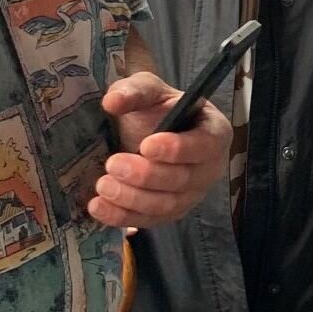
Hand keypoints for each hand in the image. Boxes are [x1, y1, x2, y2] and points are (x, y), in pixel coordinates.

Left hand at [93, 73, 232, 228]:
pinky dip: (123, 217)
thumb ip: (134, 90)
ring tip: (103, 185)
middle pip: (183, 180)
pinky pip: (149, 221)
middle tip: (113, 164)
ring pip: (166, 205)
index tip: (146, 145)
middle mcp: (209, 168)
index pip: (205, 144)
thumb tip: (112, 102)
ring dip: (132, 198)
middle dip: (146, 176)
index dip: (178, 148)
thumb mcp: (148, 90)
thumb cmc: (156, 109)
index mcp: (214, 132)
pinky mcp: (169, 213)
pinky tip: (98, 207)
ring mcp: (191, 195)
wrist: (147, 133)